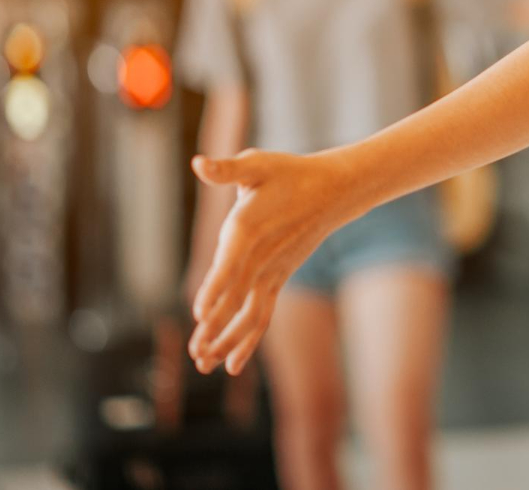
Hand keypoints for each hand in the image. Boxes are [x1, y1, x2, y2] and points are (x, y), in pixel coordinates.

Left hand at [186, 148, 355, 374]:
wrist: (333, 190)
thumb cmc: (289, 173)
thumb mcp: (257, 164)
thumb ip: (226, 169)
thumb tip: (199, 163)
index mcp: (249, 229)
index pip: (230, 264)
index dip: (214, 288)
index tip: (199, 314)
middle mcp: (260, 257)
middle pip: (236, 298)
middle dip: (214, 327)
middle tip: (196, 355)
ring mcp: (272, 272)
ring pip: (248, 315)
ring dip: (226, 340)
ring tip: (204, 364)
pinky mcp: (278, 279)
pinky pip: (262, 315)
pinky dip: (248, 340)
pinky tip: (233, 364)